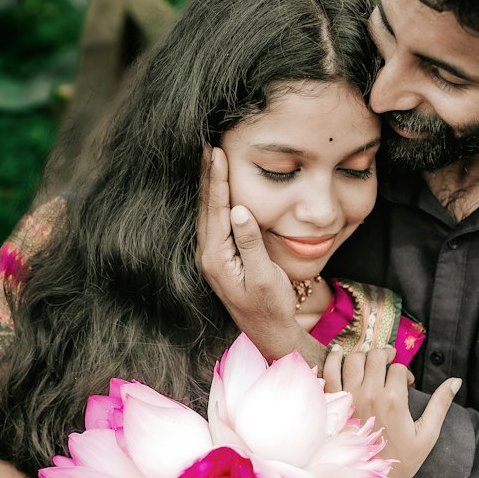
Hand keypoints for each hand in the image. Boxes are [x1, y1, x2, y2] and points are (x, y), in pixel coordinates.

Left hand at [197, 145, 309, 359]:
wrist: (268, 332)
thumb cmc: (271, 307)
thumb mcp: (265, 276)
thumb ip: (251, 243)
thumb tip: (240, 210)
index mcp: (216, 257)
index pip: (216, 209)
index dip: (216, 179)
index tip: (216, 152)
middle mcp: (208, 255)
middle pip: (206, 206)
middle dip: (207, 174)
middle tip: (207, 144)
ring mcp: (211, 257)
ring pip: (208, 213)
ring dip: (209, 185)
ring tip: (209, 159)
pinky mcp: (219, 259)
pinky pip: (213, 222)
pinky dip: (215, 201)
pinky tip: (218, 190)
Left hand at [323, 346, 460, 477]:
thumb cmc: (401, 459)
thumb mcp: (427, 434)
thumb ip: (440, 405)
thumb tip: (456, 381)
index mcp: (394, 400)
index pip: (399, 368)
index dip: (405, 372)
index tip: (406, 384)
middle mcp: (369, 394)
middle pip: (376, 356)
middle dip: (385, 355)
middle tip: (388, 362)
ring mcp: (348, 397)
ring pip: (353, 359)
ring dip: (363, 356)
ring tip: (368, 363)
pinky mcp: (332, 403)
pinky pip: (328, 371)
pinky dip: (333, 358)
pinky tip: (339, 353)